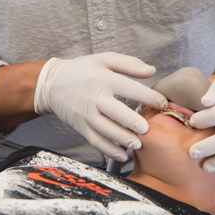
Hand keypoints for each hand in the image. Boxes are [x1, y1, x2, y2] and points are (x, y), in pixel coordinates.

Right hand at [34, 52, 167, 161]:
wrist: (52, 83)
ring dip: (122, 139)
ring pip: (105, 129)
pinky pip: (95, 141)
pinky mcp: (80, 127)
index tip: (163, 103)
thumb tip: (152, 71)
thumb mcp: (104, 59)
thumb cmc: (83, 70)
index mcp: (102, 78)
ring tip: (138, 144)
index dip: (147, 96)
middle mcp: (94, 97)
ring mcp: (86, 114)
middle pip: (114, 111)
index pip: (128, 88)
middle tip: (147, 129)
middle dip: (131, 121)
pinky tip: (123, 155)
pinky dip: (108, 150)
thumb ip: (129, 64)